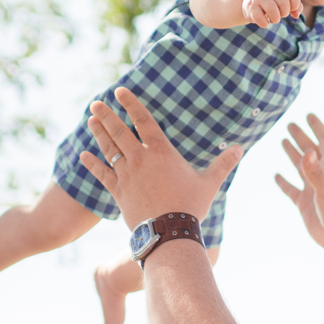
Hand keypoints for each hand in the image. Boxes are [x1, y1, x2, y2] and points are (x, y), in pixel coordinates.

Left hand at [78, 87, 244, 227]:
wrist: (169, 232)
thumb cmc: (191, 206)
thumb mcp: (210, 182)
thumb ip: (223, 163)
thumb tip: (240, 147)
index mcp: (161, 151)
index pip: (144, 120)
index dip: (131, 103)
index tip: (120, 91)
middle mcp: (140, 158)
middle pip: (120, 131)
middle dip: (107, 115)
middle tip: (96, 103)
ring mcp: (126, 174)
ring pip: (109, 148)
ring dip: (99, 132)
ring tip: (91, 120)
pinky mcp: (118, 191)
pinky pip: (102, 173)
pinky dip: (92, 163)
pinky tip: (83, 155)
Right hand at [241, 0, 302, 26]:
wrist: (251, 0)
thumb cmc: (274, 3)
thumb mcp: (286, 1)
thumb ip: (296, 7)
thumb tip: (296, 14)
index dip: (294, 5)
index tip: (290, 9)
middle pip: (284, 3)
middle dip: (284, 13)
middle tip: (280, 15)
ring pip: (272, 10)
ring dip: (275, 19)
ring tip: (274, 20)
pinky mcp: (251, 7)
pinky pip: (259, 17)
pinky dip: (264, 24)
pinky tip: (265, 23)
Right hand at [274, 114, 323, 255]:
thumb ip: (315, 171)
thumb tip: (306, 150)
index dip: (317, 128)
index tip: (309, 114)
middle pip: (311, 151)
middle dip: (301, 137)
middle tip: (289, 124)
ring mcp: (314, 189)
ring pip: (301, 167)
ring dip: (293, 154)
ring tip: (283, 141)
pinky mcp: (305, 204)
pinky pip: (292, 189)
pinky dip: (284, 182)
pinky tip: (276, 175)